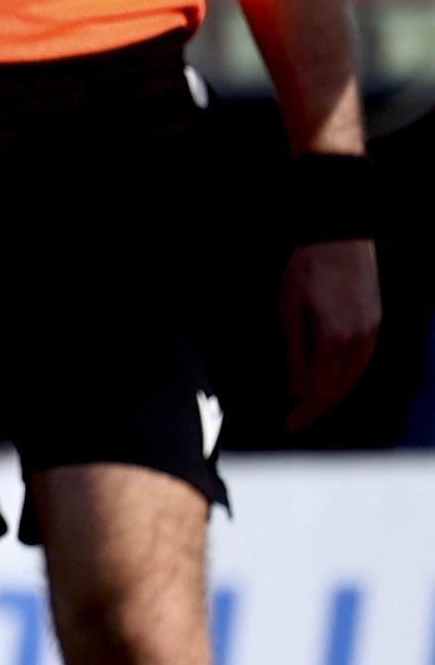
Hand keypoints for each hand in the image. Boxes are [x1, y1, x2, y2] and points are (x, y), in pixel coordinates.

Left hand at [283, 235, 382, 424]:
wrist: (340, 239)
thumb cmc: (307, 271)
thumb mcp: (289, 311)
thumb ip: (294, 353)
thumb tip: (296, 388)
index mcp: (334, 341)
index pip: (320, 391)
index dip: (304, 413)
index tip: (289, 425)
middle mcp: (359, 342)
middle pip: (340, 390)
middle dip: (317, 409)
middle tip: (296, 419)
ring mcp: (372, 333)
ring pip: (353, 379)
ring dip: (332, 396)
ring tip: (309, 405)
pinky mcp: (375, 324)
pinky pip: (362, 363)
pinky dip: (345, 378)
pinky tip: (331, 380)